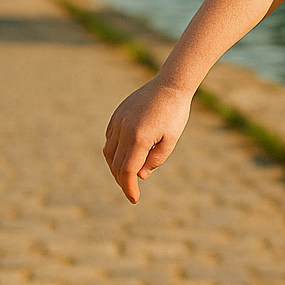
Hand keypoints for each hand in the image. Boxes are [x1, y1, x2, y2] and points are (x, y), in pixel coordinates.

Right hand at [103, 77, 191, 202]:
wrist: (170, 85)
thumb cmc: (175, 113)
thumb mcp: (171, 139)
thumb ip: (156, 159)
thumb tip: (140, 175)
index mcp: (139, 137)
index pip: (128, 171)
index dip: (129, 187)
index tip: (134, 199)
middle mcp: (124, 129)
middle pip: (115, 164)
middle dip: (122, 180)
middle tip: (132, 191)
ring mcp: (118, 121)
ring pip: (108, 152)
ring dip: (115, 167)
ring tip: (128, 176)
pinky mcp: (116, 115)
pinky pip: (110, 139)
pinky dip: (114, 152)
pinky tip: (124, 156)